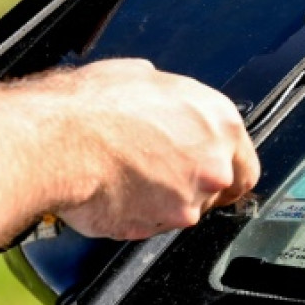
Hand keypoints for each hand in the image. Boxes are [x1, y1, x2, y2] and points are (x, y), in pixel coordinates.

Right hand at [41, 58, 259, 239]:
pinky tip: (116, 190)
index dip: (227, 169)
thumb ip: (174, 101)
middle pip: (219, 190)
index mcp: (219, 121)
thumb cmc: (94, 105)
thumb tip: (168, 104)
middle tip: (161, 170)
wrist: (58, 141)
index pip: (245, 164)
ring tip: (129, 174)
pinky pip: (153, 225)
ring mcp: (187, 201)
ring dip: (164, 199)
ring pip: (185, 210)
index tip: (213, 171)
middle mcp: (213, 164)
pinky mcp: (156, 227)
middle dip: (194, 184)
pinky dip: (138, 214)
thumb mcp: (145, 76)